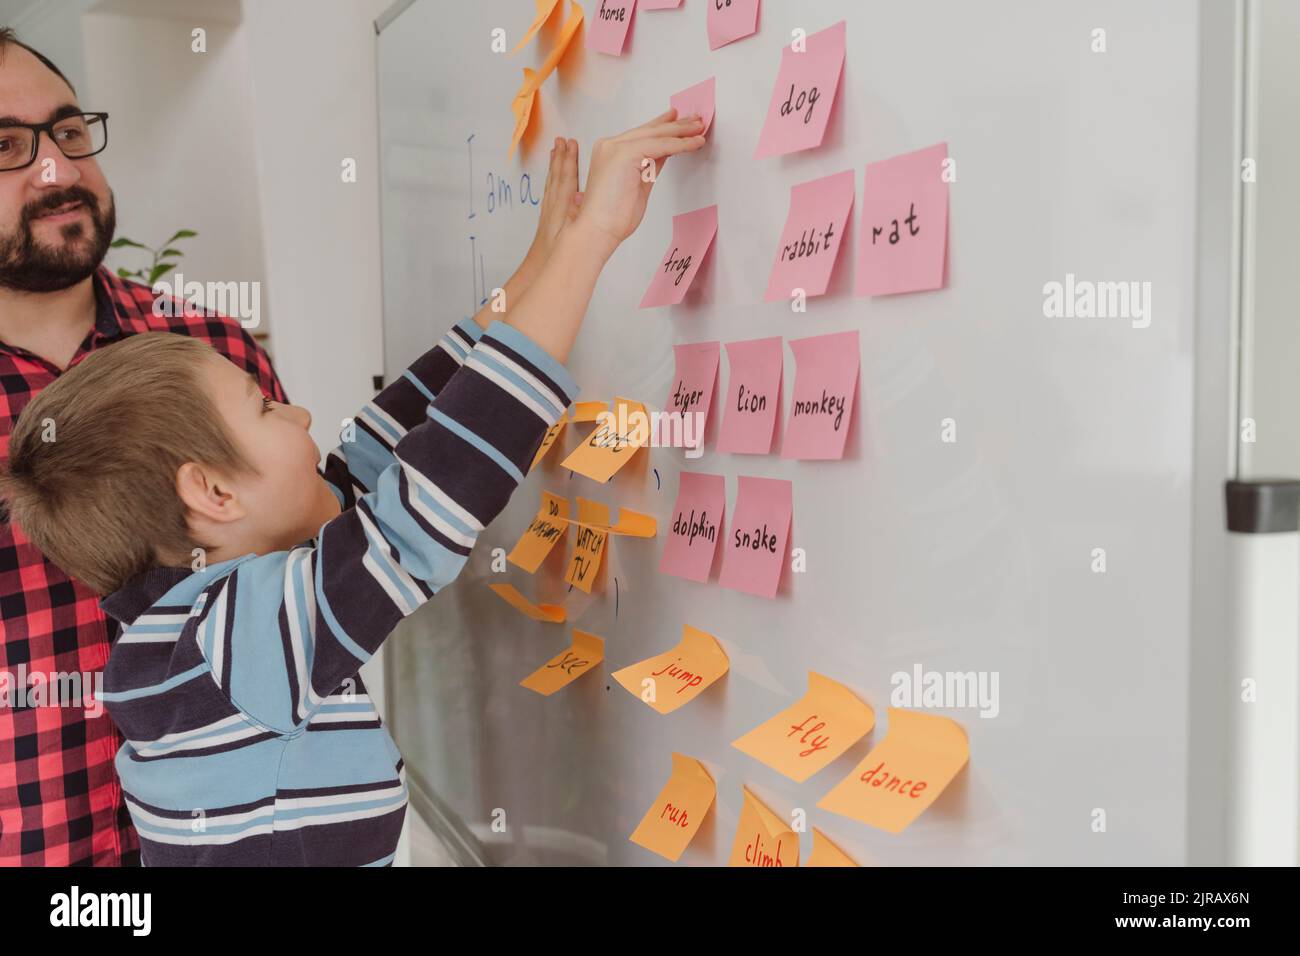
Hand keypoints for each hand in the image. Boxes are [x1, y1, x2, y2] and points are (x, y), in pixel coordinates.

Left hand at [524, 137, 580, 268]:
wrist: (539, 268)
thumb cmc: (558, 255)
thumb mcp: (574, 234)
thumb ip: (578, 216)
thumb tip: (583, 197)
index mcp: (562, 207)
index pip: (566, 178)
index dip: (569, 160)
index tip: (571, 144)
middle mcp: (554, 205)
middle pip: (558, 175)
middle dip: (561, 157)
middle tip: (563, 140)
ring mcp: (549, 210)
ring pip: (552, 181)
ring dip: (555, 165)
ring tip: (556, 148)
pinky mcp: (546, 216)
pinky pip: (549, 190)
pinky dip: (552, 178)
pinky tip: (553, 173)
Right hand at [573, 109, 705, 253]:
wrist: (597, 229)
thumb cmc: (612, 216)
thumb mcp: (638, 184)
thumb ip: (649, 166)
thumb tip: (665, 154)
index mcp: (610, 152)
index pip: (642, 134)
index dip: (663, 126)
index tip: (679, 120)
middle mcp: (611, 146)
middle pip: (650, 130)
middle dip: (676, 125)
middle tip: (695, 120)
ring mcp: (616, 147)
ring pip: (656, 134)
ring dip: (681, 131)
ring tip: (699, 129)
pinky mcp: (625, 154)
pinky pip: (660, 145)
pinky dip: (679, 144)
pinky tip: (693, 143)